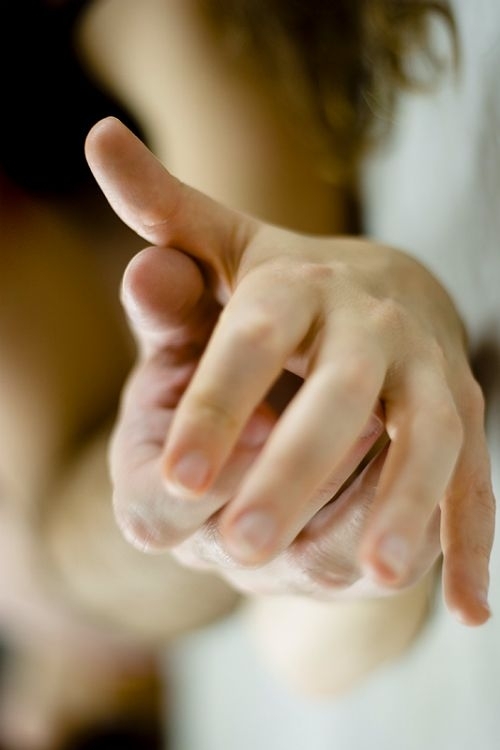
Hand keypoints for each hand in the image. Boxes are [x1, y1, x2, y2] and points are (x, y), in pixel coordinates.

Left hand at [85, 117, 494, 624]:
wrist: (389, 286)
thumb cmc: (287, 284)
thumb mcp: (226, 246)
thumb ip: (164, 217)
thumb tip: (98, 141)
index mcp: (302, 284)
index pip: (254, 340)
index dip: (217, 405)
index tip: (174, 479)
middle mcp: (374, 325)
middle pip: (341, 397)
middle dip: (295, 469)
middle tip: (242, 545)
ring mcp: (430, 372)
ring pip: (428, 441)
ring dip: (409, 507)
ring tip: (377, 576)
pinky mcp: (464, 417)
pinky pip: (474, 481)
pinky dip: (472, 544)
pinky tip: (467, 613)